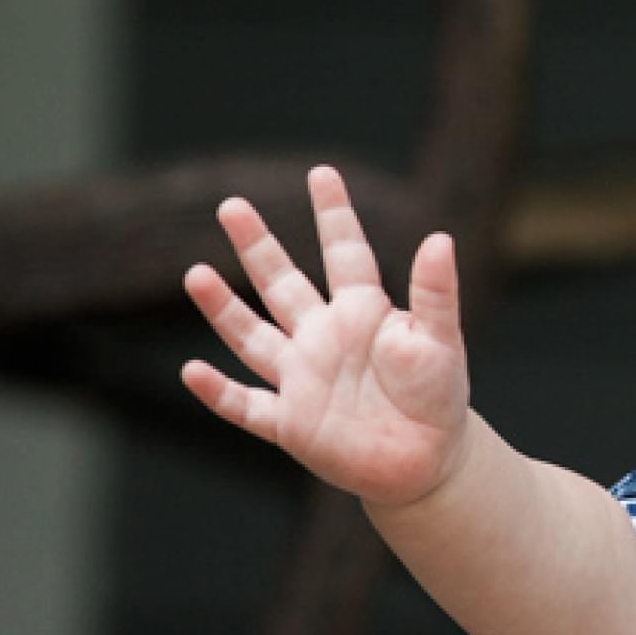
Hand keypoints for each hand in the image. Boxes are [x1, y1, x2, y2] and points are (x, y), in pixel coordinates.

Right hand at [182, 167, 469, 509]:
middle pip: (282, 283)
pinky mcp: (292, 424)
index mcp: (363, 312)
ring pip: (253, 337)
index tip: (322, 173)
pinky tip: (193, 371)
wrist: (429, 461)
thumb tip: (440, 238)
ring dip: (224, 309)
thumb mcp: (442, 341)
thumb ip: (436, 294)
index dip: (333, 215)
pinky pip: (247, 406)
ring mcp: (302, 379)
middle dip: (258, 245)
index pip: (345, 253)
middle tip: (232, 206)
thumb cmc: (438, 395)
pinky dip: (220, 393)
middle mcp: (323, 337)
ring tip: (196, 274)